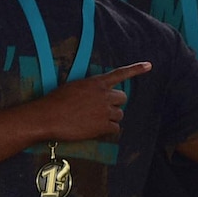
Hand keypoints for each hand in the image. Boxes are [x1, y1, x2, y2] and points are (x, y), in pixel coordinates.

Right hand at [33, 62, 148, 140]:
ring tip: (93, 120)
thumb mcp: (73, 87)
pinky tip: (95, 129)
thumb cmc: (55, 102)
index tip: (149, 65)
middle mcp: (104, 94)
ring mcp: (105, 110)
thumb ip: (89, 90)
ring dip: (111, 118)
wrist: (48, 117)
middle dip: (116, 103)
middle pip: (123, 97)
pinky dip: (108, 130)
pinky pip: (115, 128)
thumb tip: (96, 96)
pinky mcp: (103, 125)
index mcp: (96, 82)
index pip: (120, 73)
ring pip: (120, 114)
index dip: (136, 69)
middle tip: (103, 109)